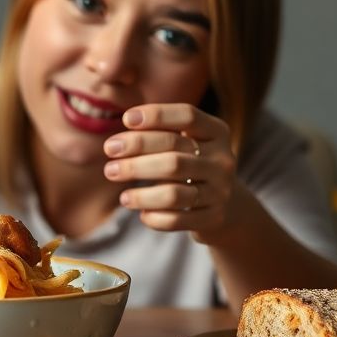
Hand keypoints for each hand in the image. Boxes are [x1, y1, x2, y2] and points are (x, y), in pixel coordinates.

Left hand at [102, 103, 236, 243]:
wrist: (228, 204)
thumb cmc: (191, 163)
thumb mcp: (185, 141)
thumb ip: (160, 132)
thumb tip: (122, 135)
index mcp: (217, 133)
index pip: (188, 117)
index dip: (157, 116)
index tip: (126, 119)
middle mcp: (223, 160)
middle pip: (174, 156)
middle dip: (137, 153)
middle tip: (109, 152)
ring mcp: (220, 191)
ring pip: (174, 194)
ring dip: (141, 194)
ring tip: (121, 195)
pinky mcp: (213, 217)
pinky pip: (178, 220)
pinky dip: (155, 218)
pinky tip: (141, 214)